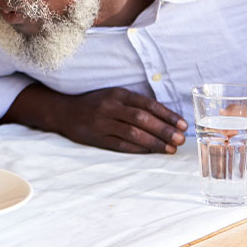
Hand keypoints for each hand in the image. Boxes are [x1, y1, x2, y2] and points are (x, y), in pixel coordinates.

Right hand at [55, 87, 187, 153]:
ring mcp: (103, 123)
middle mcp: (110, 107)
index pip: (147, 104)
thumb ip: (134, 104)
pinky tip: (151, 152)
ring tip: (170, 149)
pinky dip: (139, 149)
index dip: (167, 114)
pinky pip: (122, 145)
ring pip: (133, 134)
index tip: (182, 124)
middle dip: (164, 130)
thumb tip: (165, 118)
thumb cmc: (95, 103)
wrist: (64, 111)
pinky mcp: (97, 138)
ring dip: (154, 142)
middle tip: (180, 139)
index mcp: (118, 94)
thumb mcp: (113, 96)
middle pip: (142, 119)